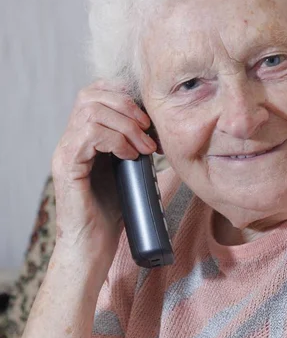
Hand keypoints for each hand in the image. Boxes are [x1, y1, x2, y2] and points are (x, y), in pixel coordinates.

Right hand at [51, 79, 156, 273]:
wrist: (94, 245)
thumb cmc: (114, 212)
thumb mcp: (134, 172)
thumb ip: (142, 150)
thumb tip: (170, 135)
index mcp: (84, 135)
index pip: (95, 92)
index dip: (123, 95)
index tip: (148, 117)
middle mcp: (70, 138)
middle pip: (91, 94)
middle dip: (127, 106)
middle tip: (148, 130)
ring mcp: (65, 150)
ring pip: (91, 110)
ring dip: (126, 125)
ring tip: (144, 147)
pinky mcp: (66, 164)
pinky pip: (90, 134)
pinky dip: (116, 139)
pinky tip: (130, 156)